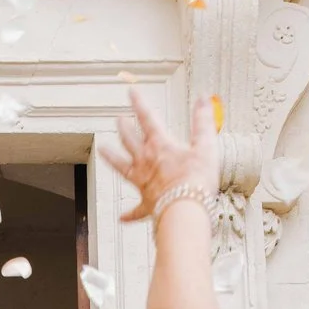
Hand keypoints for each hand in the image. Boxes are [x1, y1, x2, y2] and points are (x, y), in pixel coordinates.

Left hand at [100, 87, 220, 221]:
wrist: (186, 209)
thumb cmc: (197, 179)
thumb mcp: (206, 146)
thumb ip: (203, 122)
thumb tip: (204, 99)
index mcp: (160, 144)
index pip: (147, 117)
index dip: (139, 102)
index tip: (131, 91)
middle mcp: (145, 160)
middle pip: (129, 139)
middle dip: (124, 127)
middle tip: (119, 119)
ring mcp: (142, 181)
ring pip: (121, 166)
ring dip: (111, 157)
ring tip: (102, 150)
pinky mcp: (146, 203)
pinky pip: (135, 210)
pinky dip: (129, 214)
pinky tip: (122, 218)